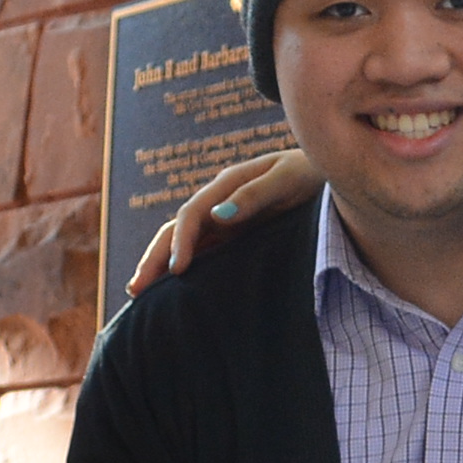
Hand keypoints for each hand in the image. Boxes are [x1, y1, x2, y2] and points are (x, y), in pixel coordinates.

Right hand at [123, 150, 323, 293]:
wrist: (327, 170)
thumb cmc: (310, 174)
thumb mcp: (287, 179)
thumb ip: (255, 195)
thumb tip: (218, 216)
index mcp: (227, 185)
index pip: (192, 214)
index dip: (181, 242)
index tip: (176, 271)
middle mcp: (218, 201)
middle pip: (176, 229)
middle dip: (154, 258)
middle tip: (135, 290)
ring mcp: (223, 219)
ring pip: (184, 242)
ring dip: (160, 264)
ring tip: (140, 293)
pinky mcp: (234, 234)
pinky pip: (202, 251)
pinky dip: (184, 267)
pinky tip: (173, 288)